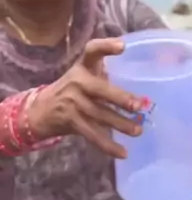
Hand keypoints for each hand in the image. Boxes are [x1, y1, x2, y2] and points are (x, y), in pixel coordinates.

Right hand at [28, 39, 143, 158]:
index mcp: (83, 66)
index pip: (92, 50)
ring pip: (99, 114)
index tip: (123, 46)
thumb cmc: (73, 89)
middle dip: (119, 98)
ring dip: (120, 124)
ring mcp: (72, 102)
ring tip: (138, 131)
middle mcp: (77, 81)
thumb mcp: (85, 75)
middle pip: (100, 89)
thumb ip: (105, 75)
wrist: (41, 110)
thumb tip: (143, 87)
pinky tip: (123, 152)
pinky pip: (92, 134)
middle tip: (138, 106)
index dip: (106, 46)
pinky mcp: (71, 121)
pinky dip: (108, 145)